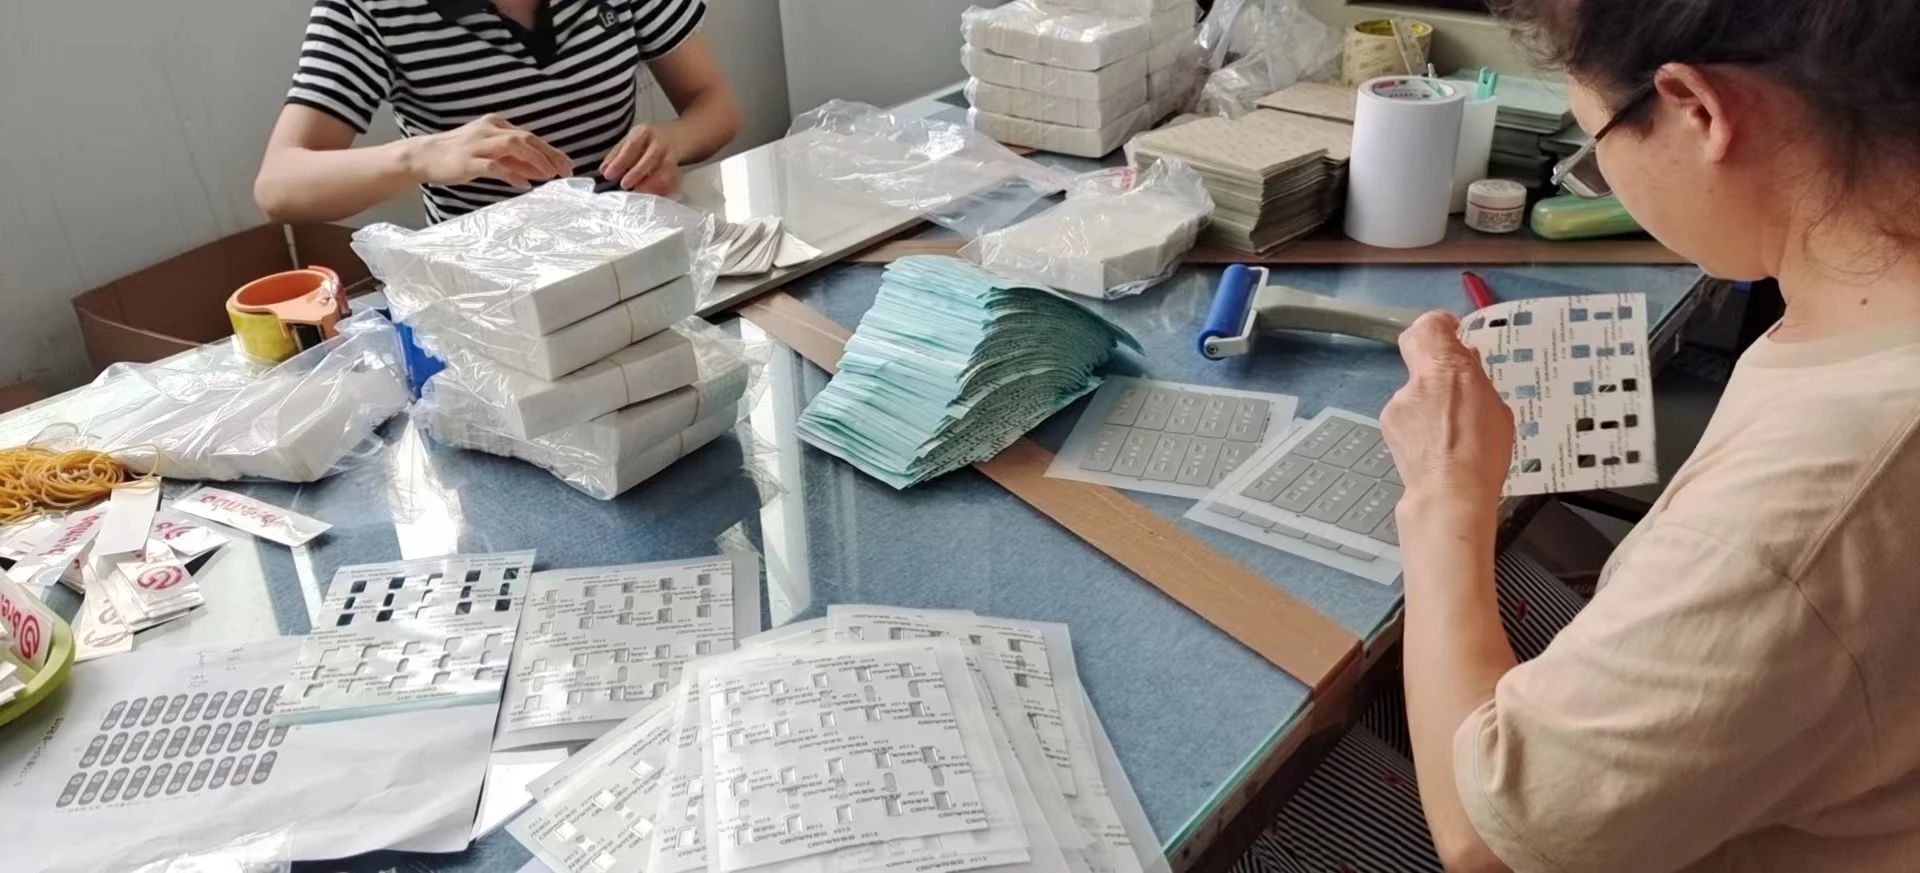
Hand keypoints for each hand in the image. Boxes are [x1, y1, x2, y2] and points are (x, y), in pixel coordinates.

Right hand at [408, 114, 571, 188]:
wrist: (425, 156)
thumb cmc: (460, 155)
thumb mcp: (490, 153)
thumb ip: (514, 160)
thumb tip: (540, 171)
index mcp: (496, 124)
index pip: (530, 136)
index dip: (551, 151)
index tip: (568, 165)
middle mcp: (489, 130)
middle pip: (526, 139)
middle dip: (549, 155)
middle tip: (565, 171)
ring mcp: (478, 144)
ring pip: (513, 146)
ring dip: (535, 161)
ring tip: (549, 175)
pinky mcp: (468, 160)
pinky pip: (495, 166)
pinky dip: (512, 174)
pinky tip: (524, 184)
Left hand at [600, 124, 681, 194]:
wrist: (676, 137)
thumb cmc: (647, 141)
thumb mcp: (630, 140)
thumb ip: (617, 154)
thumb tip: (603, 170)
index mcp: (644, 132)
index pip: (631, 146)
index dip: (619, 161)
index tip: (608, 175)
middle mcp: (659, 142)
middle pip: (650, 157)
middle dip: (636, 172)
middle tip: (624, 185)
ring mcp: (670, 155)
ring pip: (663, 169)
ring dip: (650, 182)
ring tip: (637, 191)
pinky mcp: (677, 167)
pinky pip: (671, 178)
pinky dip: (662, 187)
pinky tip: (651, 194)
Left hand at [1380, 312, 1513, 507]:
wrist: (1450, 493)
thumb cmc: (1483, 454)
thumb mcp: (1496, 409)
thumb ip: (1477, 380)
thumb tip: (1467, 362)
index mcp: (1448, 367)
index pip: (1431, 324)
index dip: (1441, 324)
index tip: (1453, 332)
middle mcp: (1418, 380)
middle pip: (1415, 349)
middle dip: (1432, 358)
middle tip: (1452, 376)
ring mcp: (1398, 403)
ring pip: (1413, 388)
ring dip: (1428, 399)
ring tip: (1450, 428)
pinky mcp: (1387, 425)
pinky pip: (1405, 413)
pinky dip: (1418, 421)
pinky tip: (1435, 443)